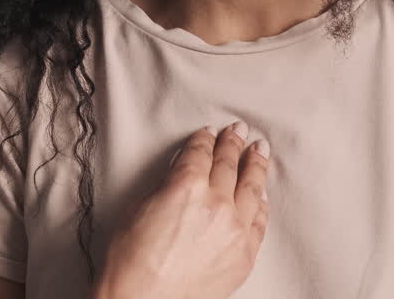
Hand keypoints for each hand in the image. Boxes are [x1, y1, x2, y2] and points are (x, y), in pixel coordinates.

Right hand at [96, 122, 271, 298]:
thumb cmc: (131, 262)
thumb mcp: (139, 208)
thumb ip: (167, 185)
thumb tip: (182, 174)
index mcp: (186, 186)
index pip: (200, 152)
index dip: (204, 139)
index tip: (209, 133)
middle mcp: (216, 203)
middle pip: (229, 163)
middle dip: (232, 143)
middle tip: (238, 131)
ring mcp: (235, 229)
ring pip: (252, 187)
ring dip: (256, 165)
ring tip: (260, 150)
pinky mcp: (244, 254)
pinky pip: (259, 220)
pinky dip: (261, 202)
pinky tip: (262, 191)